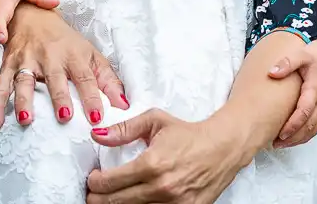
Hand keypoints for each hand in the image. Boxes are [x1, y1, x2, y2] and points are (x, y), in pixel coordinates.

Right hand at [0, 3, 127, 130]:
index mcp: (74, 55)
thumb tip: (123, 105)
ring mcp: (27, 59)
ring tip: (26, 120)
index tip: (96, 118)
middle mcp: (50, 57)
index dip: (92, 98)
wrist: (33, 14)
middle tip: (64, 117)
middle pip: (56, 79)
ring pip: (25, 80)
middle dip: (60, 97)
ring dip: (24, 100)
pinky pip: (1, 83)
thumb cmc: (65, 41)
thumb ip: (107, 80)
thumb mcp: (90, 54)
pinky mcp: (9, 63)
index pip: (86, 78)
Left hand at [86, 109, 248, 203]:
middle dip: (99, 199)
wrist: (223, 147)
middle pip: (116, 203)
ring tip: (113, 199)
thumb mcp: (155, 122)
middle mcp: (161, 188)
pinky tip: (135, 202)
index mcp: (152, 164)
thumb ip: (124, 129)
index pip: (110, 182)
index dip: (95, 182)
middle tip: (94, 195)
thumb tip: (98, 135)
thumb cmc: (189, 134)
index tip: (93, 179)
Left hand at [267, 29, 316, 147]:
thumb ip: (286, 63)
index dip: (292, 126)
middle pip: (309, 126)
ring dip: (301, 139)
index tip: (279, 134)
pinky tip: (298, 137)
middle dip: (293, 138)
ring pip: (315, 129)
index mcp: (316, 88)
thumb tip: (271, 73)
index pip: (304, 113)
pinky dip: (309, 134)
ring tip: (283, 144)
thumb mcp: (301, 54)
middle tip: (276, 144)